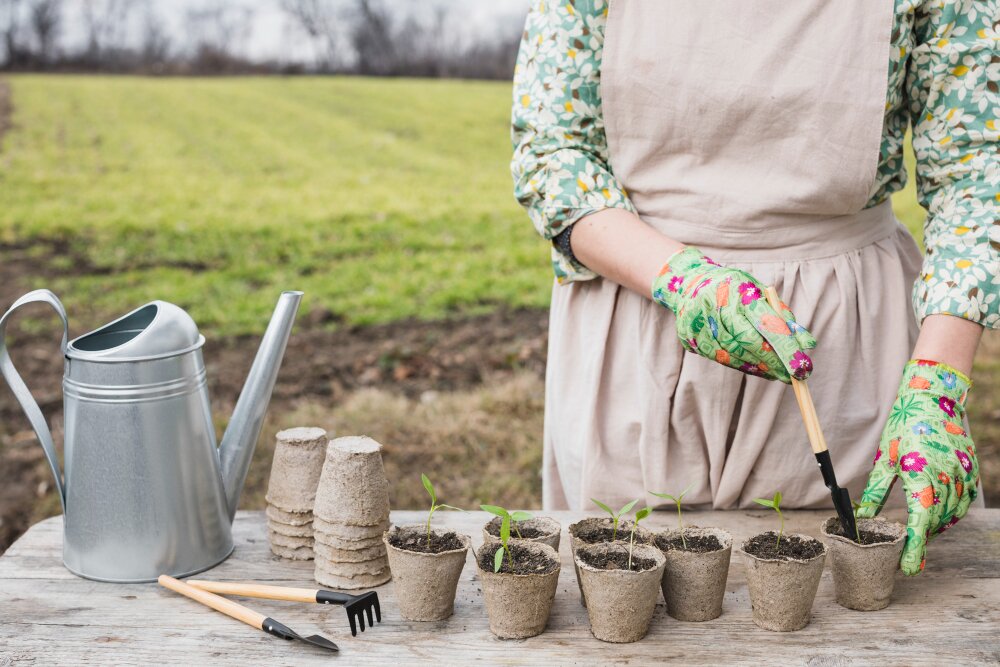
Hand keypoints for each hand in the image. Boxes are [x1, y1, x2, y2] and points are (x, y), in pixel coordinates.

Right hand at [652, 246, 816, 382]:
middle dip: (773, 362)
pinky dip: (743, 366)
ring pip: (734, 354)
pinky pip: (722, 359)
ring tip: (777, 374)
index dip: (785, 348)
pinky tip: (758, 369)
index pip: (766, 322)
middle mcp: (716, 305)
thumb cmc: (735, 290)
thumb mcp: (761, 294)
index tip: (802, 367)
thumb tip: (808, 345)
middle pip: (748, 342)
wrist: (690, 286)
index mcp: (738, 290)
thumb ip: (784, 318)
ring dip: (759, 368)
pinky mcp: (691, 339)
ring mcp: (700, 323)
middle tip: (792, 377)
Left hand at [857, 360, 979, 574]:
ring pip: (951, 515)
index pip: (919, 525)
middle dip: (921, 539)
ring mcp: (962, 477)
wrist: (933, 400)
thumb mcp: (884, 459)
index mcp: (921, 478)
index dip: (914, 550)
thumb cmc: (904, 428)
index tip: (908, 569)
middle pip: (935, 523)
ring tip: (919, 531)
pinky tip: (937, 512)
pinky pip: (963, 502)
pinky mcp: (970, 472)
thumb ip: (875, 491)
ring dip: (935, 526)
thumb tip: (862, 517)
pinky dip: (950, 512)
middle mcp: (946, 481)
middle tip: (906, 551)